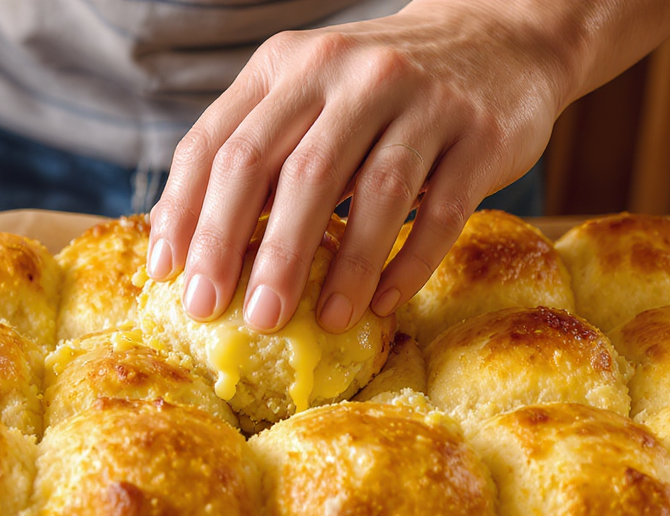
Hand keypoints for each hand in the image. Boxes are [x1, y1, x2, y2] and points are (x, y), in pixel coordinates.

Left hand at [146, 0, 669, 333]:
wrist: (498, 39)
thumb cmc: (379, 92)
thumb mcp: (306, 96)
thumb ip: (251, 151)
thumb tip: (178, 242)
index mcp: (286, 65)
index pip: (219, 144)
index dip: (188, 215)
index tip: (171, 278)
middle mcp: (346, 72)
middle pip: (286, 171)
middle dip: (254, 253)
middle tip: (234, 317)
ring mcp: (418, 99)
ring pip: (368, 192)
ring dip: (339, 269)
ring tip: (319, 322)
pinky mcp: (478, 132)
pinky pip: (438, 210)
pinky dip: (407, 262)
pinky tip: (382, 303)